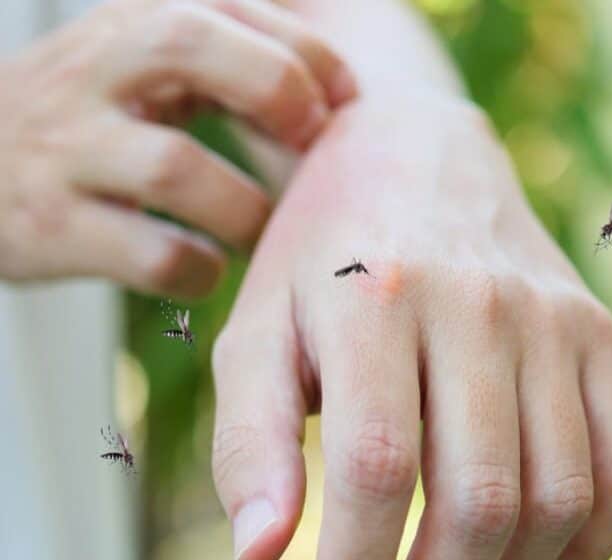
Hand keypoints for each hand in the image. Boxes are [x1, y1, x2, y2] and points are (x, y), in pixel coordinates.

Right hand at [0, 0, 355, 296]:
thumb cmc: (88, 118)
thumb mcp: (141, 64)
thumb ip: (224, 61)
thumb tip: (335, 92)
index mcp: (129, 26)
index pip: (229, 7)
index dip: (305, 51)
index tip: (346, 98)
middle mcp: (93, 73)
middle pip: (188, 43)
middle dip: (274, 88)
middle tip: (311, 140)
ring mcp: (69, 150)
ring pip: (174, 167)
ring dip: (244, 208)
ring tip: (258, 228)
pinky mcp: (53, 227)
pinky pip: (148, 254)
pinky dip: (197, 270)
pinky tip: (206, 269)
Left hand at [211, 95, 611, 559]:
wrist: (414, 155)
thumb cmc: (320, 259)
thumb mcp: (256, 331)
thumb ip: (250, 442)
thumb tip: (262, 559)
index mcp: (375, 297)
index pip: (376, 472)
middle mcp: (479, 302)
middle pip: (481, 499)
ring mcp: (554, 316)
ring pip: (561, 497)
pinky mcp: (600, 331)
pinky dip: (586, 542)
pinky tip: (531, 555)